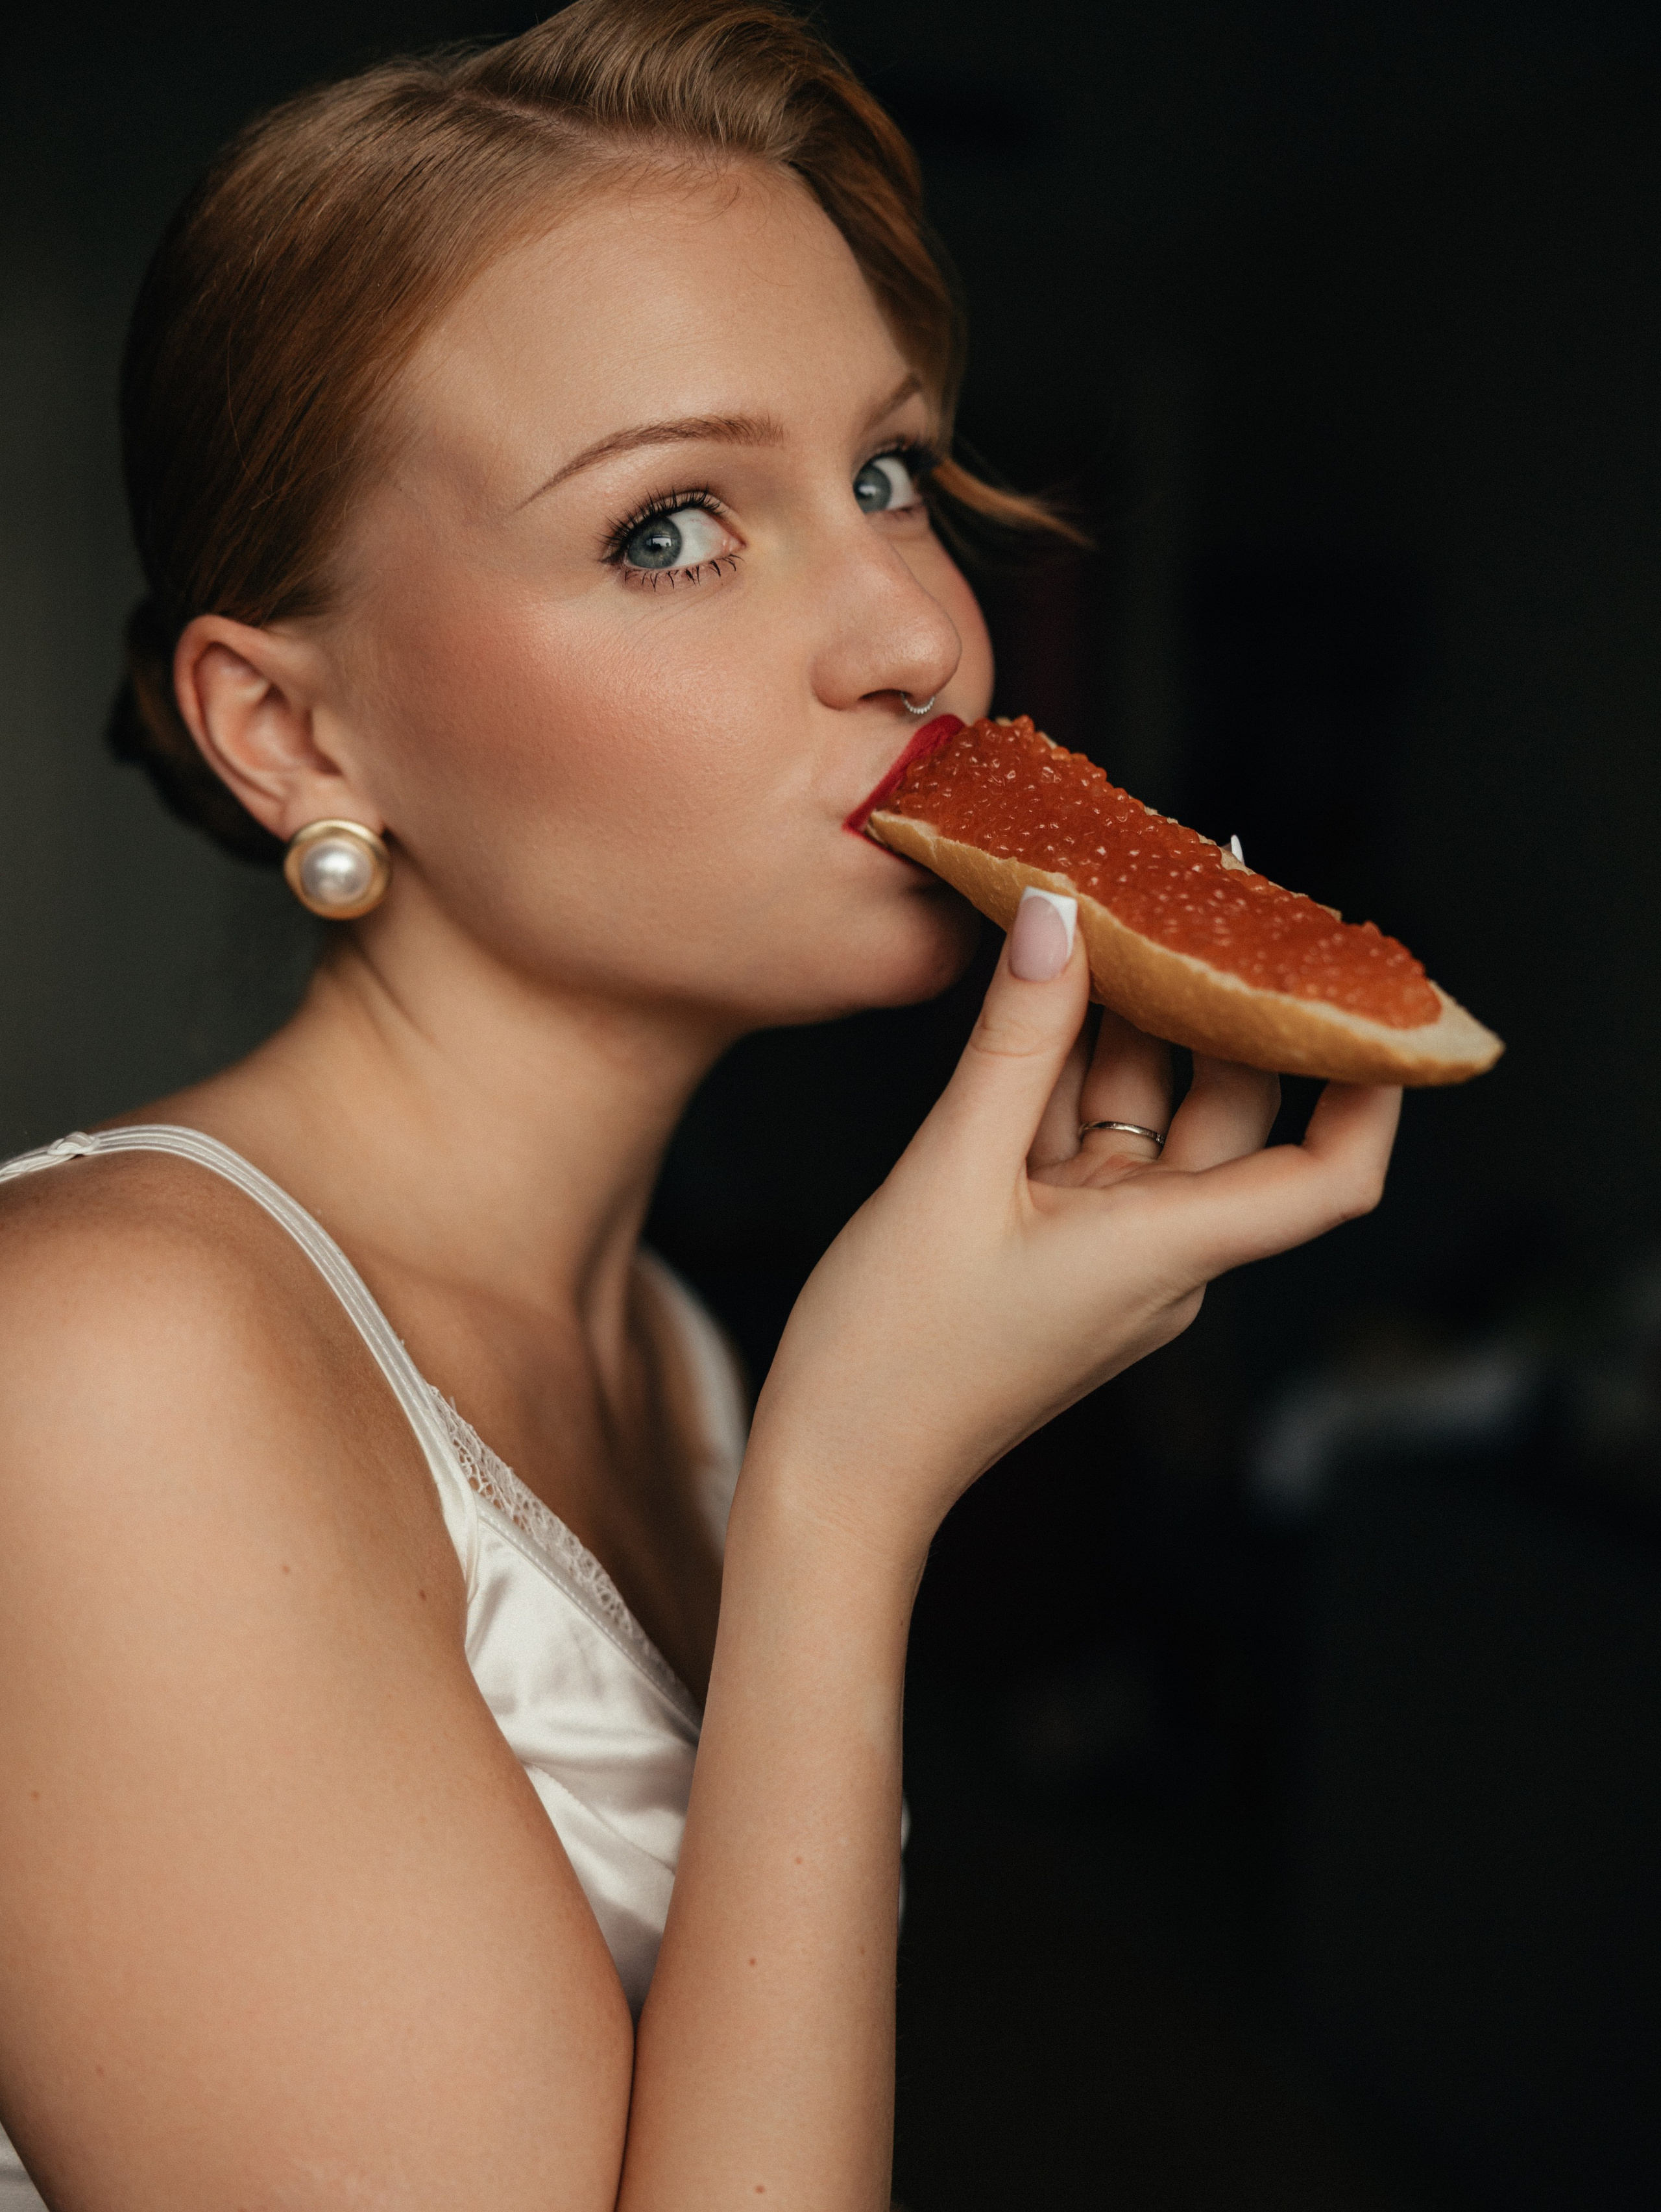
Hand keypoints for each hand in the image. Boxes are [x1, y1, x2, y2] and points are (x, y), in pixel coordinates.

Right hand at [750, 890, 1401, 1561]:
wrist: (835, 1472)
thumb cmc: (893, 1355)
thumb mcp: (950, 1174)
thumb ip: (1014, 1042)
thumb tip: (1057, 917)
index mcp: (1168, 1249)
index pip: (1330, 1176)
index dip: (1372, 1090)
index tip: (1372, 1000)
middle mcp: (1161, 1252)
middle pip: (1233, 1113)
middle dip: (1225, 1009)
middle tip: (1204, 898)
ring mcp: (1108, 1252)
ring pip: (1152, 1115)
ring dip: (1133, 1025)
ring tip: (1113, 914)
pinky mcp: (1056, 1249)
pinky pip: (1089, 1142)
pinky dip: (1072, 1070)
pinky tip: (1044, 993)